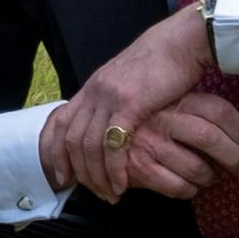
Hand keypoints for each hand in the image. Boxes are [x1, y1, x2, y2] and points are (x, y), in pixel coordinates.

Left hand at [41, 4, 238, 202]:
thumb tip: (114, 125)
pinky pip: (112, 144)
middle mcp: (94, 91)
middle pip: (71, 139)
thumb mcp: (130, 83)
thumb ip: (116, 101)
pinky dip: (114, 168)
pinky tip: (121, 183)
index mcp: (93, 87)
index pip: (61, 123)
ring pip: (89, 145)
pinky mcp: (128, 104)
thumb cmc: (164, 64)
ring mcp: (109, 97)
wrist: (182, 43)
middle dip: (78, 171)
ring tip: (109, 193)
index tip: (62, 174)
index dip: (56, 151)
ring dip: (97, 175)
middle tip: (92, 192)